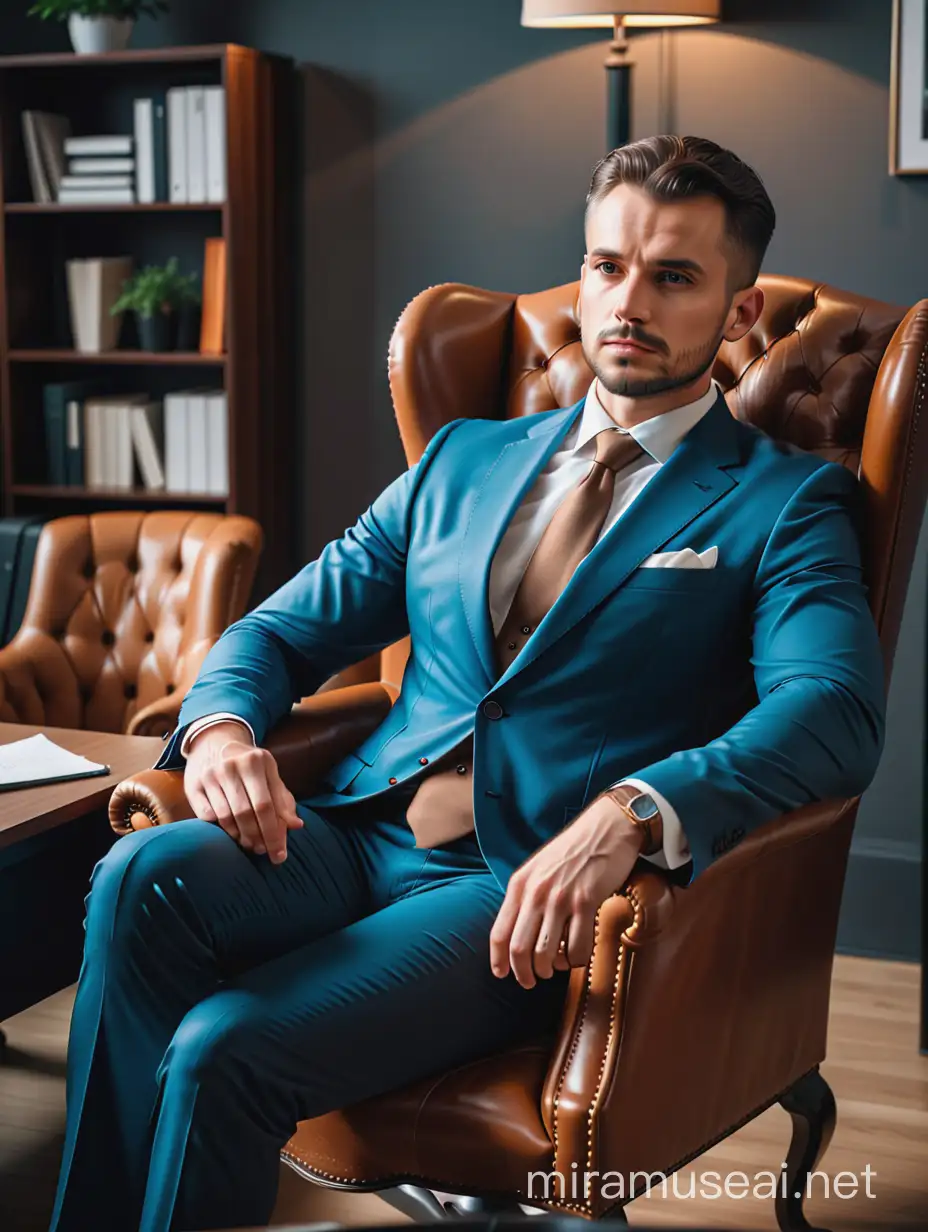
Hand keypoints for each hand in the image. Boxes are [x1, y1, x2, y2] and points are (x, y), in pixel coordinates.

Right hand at [183, 720, 302, 862]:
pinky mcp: (193, 784)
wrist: (215, 742)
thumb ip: (284, 800)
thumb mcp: (270, 775)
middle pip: (247, 813)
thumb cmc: (249, 766)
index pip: (268, 805)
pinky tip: (231, 833)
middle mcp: (232, 765)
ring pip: (226, 817)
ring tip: (250, 844)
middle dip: (258, 838)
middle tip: (263, 852)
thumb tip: (296, 826)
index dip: (274, 833)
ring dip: (240, 837)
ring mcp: (210, 774)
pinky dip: (221, 829)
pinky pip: (207, 816)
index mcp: (258, 760)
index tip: (279, 855)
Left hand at [489, 794, 644, 988]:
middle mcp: (536, 893)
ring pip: (546, 954)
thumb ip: (526, 895)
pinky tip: (576, 954)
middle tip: (531, 981)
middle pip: (519, 950)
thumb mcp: (538, 868)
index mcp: (519, 884)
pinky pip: (576, 948)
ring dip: (549, 970)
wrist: (605, 828)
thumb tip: (518, 932)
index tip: (502, 974)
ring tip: (555, 967)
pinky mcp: (586, 902)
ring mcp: (561, 898)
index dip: (498, 961)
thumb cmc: (572, 851)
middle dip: (523, 974)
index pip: (499, 933)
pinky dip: (575, 960)